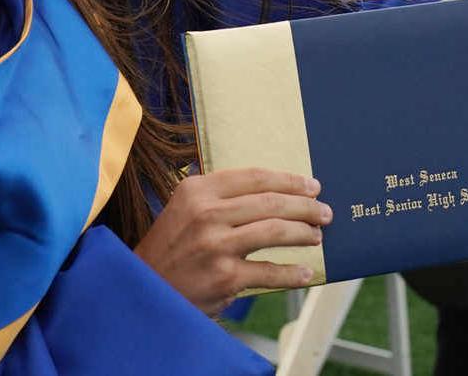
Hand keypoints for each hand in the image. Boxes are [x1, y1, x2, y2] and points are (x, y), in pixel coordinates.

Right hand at [134, 168, 330, 314]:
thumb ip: (220, 197)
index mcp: (198, 190)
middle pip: (271, 202)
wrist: (144, 289)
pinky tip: (306, 273)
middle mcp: (207, 213)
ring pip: (275, 231)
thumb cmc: (170, 247)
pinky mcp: (224, 277)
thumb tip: (272, 192)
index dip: (289, 180)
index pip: (254, 178)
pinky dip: (293, 273)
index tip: (312, 186)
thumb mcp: (185, 209)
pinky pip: (270, 271)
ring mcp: (216, 245)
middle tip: (324, 212)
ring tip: (317, 235)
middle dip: (305, 206)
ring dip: (303, 232)